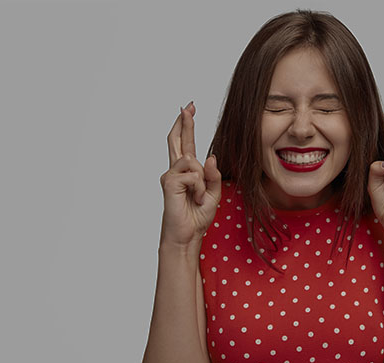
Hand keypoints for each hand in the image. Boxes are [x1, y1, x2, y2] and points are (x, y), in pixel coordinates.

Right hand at [159, 101, 222, 247]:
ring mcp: (170, 175)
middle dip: (184, 123)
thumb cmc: (197, 216)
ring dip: (203, 182)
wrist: (187, 235)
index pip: (185, 143)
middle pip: (177, 140)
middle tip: (188, 106)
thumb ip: (213, 175)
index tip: (188, 109)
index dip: (186, 126)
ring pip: (194, 162)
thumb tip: (210, 156)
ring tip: (198, 199)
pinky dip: (199, 189)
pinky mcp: (169, 182)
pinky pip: (193, 175)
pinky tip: (194, 200)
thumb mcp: (213, 193)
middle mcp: (176, 170)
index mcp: (187, 171)